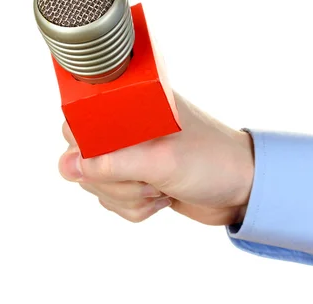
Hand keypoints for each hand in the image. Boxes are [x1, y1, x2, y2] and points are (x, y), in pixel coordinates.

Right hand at [58, 91, 254, 225]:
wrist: (244, 190)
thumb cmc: (213, 163)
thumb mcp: (163, 161)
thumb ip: (112, 163)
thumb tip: (68, 166)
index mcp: (135, 105)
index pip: (82, 116)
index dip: (84, 143)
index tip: (108, 161)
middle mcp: (129, 127)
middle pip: (81, 156)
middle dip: (112, 179)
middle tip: (148, 176)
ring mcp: (133, 155)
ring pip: (97, 184)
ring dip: (128, 196)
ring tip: (161, 187)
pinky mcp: (138, 180)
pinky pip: (113, 201)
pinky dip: (135, 207)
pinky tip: (163, 198)